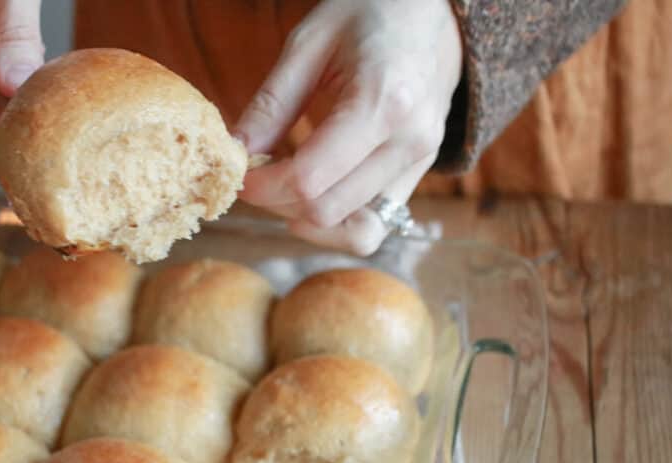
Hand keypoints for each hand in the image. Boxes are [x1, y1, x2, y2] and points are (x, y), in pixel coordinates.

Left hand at [235, 0, 461, 254]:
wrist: (434, 9)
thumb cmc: (370, 11)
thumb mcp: (309, 43)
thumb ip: (272, 104)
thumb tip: (237, 154)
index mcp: (383, 102)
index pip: (309, 180)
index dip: (262, 186)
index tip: (241, 171)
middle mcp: (410, 142)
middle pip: (326, 210)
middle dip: (278, 202)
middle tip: (259, 173)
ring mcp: (421, 163)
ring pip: (355, 232)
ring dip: (308, 221)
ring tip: (287, 186)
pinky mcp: (420, 175)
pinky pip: (376, 226)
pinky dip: (337, 222)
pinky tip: (314, 192)